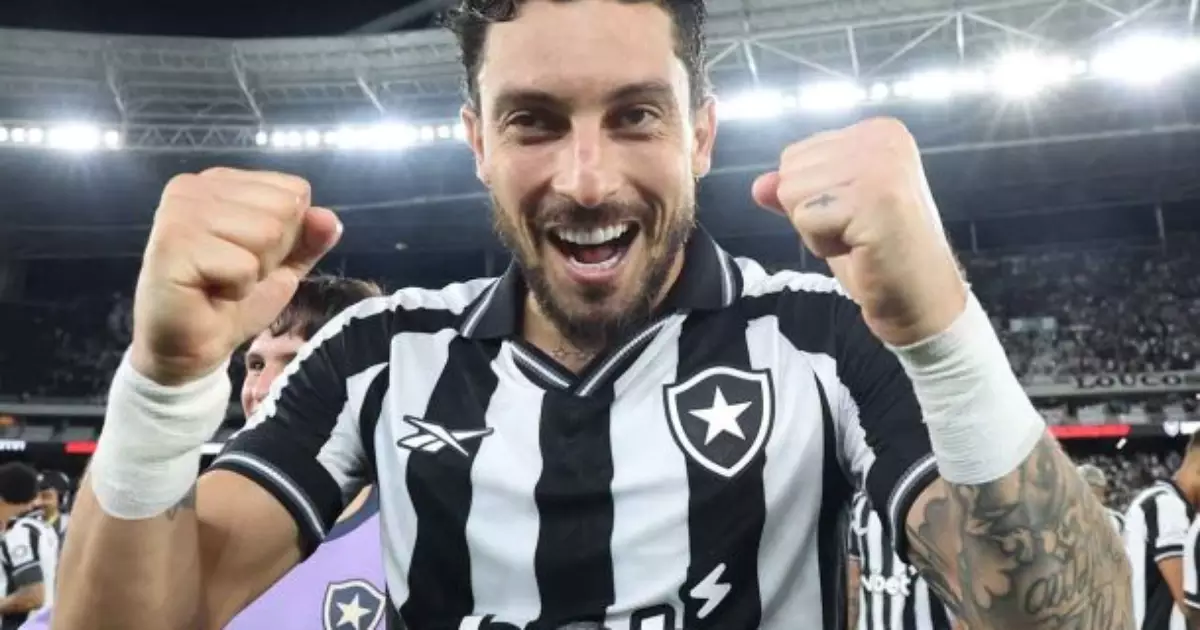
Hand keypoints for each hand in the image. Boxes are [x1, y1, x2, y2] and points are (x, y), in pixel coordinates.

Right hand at [131, 167, 341, 384]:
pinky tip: (210, 292)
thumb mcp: (284, 264)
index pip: (294, 191)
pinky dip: (238, 288)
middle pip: (283, 210)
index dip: (287, 234)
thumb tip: (328, 219)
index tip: (250, 255)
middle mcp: (195, 186)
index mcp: (222, 181)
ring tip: (222, 281)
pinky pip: (244, 264)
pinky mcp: (173, 244)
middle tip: (235, 272)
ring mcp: (180, 212)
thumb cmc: (232, 297)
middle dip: (272, 253)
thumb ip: (309, 238)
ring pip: (267, 234)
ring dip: (255, 271)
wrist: (190, 346)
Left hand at [751, 117, 965, 345]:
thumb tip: (759, 185)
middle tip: (856, 230)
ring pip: (792, 193)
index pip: (796, 156)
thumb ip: (796, 191)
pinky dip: (822, 244)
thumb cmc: (877, 255)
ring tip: (858, 238)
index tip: (855, 215)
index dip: (813, 198)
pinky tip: (860, 248)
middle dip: (811, 212)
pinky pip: (805, 218)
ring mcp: (881, 165)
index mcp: (877, 131)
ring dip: (815, 230)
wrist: (920, 298)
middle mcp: (882, 138)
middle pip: (790, 170)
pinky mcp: (873, 197)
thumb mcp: (830, 214)